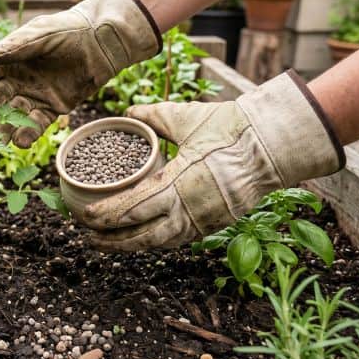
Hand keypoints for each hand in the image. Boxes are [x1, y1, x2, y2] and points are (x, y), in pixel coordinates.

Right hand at [0, 0, 160, 146]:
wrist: (103, 41)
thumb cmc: (69, 30)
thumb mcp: (41, 34)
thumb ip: (18, 46)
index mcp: (9, 59)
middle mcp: (18, 79)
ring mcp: (35, 95)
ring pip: (12, 116)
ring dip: (2, 130)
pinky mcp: (54, 108)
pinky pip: (37, 124)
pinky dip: (28, 133)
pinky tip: (20, 142)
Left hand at [79, 71, 344, 250]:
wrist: (273, 143)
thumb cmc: (228, 127)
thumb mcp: (184, 117)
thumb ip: (151, 116)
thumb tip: (126, 113)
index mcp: (178, 183)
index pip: (133, 207)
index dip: (106, 216)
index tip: (84, 216)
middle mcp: (189, 209)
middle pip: (141, 235)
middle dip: (110, 239)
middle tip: (86, 235)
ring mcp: (204, 221)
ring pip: (159, 243)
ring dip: (130, 246)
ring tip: (106, 243)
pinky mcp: (214, 225)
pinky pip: (178, 240)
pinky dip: (154, 242)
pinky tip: (138, 238)